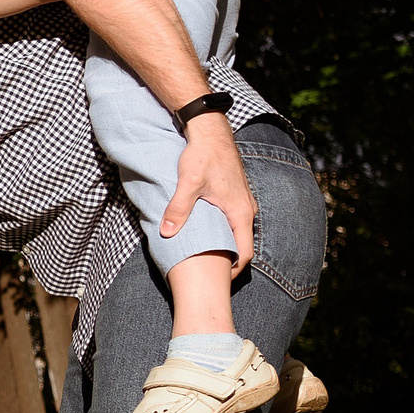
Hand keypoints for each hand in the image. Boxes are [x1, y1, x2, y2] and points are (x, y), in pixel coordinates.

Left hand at [167, 116, 253, 270]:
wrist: (210, 131)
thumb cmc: (202, 155)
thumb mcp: (188, 183)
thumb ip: (178, 209)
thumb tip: (167, 233)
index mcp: (240, 213)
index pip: (245, 253)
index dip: (233, 271)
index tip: (217, 281)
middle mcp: (246, 209)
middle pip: (241, 245)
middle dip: (226, 260)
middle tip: (207, 274)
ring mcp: (242, 202)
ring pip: (236, 232)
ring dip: (223, 245)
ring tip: (204, 256)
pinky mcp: (234, 195)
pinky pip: (232, 221)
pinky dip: (222, 231)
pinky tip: (204, 233)